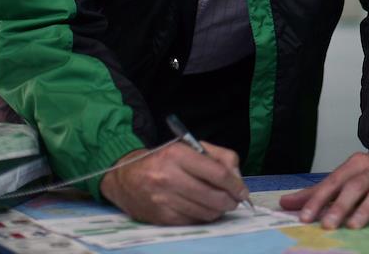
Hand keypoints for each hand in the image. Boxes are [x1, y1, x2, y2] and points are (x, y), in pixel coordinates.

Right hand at [100, 141, 249, 224]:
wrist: (125, 177)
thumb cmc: (163, 160)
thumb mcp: (190, 147)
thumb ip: (219, 156)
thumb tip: (237, 178)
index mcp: (177, 155)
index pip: (217, 173)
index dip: (236, 185)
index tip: (242, 191)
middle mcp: (168, 177)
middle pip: (214, 196)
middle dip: (231, 201)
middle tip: (235, 200)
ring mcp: (163, 199)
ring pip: (205, 212)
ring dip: (218, 210)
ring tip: (220, 203)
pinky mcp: (160, 216)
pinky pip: (192, 221)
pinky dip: (202, 216)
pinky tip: (202, 208)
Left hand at [278, 152, 368, 228]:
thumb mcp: (347, 178)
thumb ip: (318, 192)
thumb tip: (285, 203)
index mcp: (356, 164)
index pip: (334, 181)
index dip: (318, 199)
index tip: (305, 217)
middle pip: (355, 186)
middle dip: (340, 206)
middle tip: (327, 225)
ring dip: (365, 209)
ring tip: (353, 226)